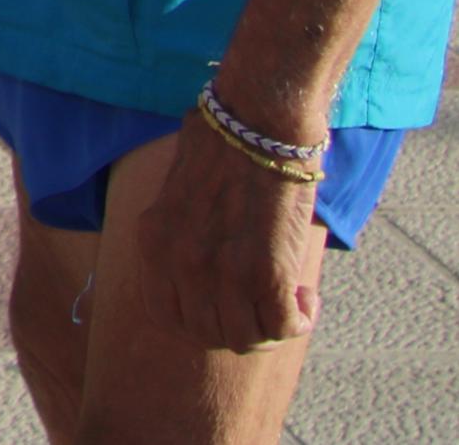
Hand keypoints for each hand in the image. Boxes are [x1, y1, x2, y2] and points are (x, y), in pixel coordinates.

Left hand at [147, 107, 323, 353]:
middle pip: (206, 333)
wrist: (256, 122)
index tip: (224, 309)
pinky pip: (283, 327)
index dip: (198, 322)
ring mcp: (221, 272)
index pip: (164, 315)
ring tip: (290, 300)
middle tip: (264, 308)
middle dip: (238, 328)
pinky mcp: (266, 273)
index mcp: (153, 240)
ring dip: (271, 328)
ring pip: (245, 338)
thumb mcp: (179, 190)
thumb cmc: (225, 144)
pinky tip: (307, 296)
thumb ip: (181, 229)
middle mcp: (180, 262)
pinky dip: (300, 320)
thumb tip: (200, 254)